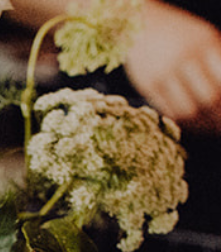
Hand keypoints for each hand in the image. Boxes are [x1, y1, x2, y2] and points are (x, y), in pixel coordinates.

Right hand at [125, 0, 220, 133]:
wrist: (137, 24)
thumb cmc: (176, 33)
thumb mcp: (202, 38)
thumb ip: (216, 60)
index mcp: (205, 42)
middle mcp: (185, 57)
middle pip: (207, 99)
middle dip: (216, 118)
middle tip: (219, 129)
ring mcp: (165, 72)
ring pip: (187, 110)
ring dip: (198, 124)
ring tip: (205, 129)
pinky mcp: (148, 85)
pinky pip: (168, 111)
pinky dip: (180, 122)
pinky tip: (187, 124)